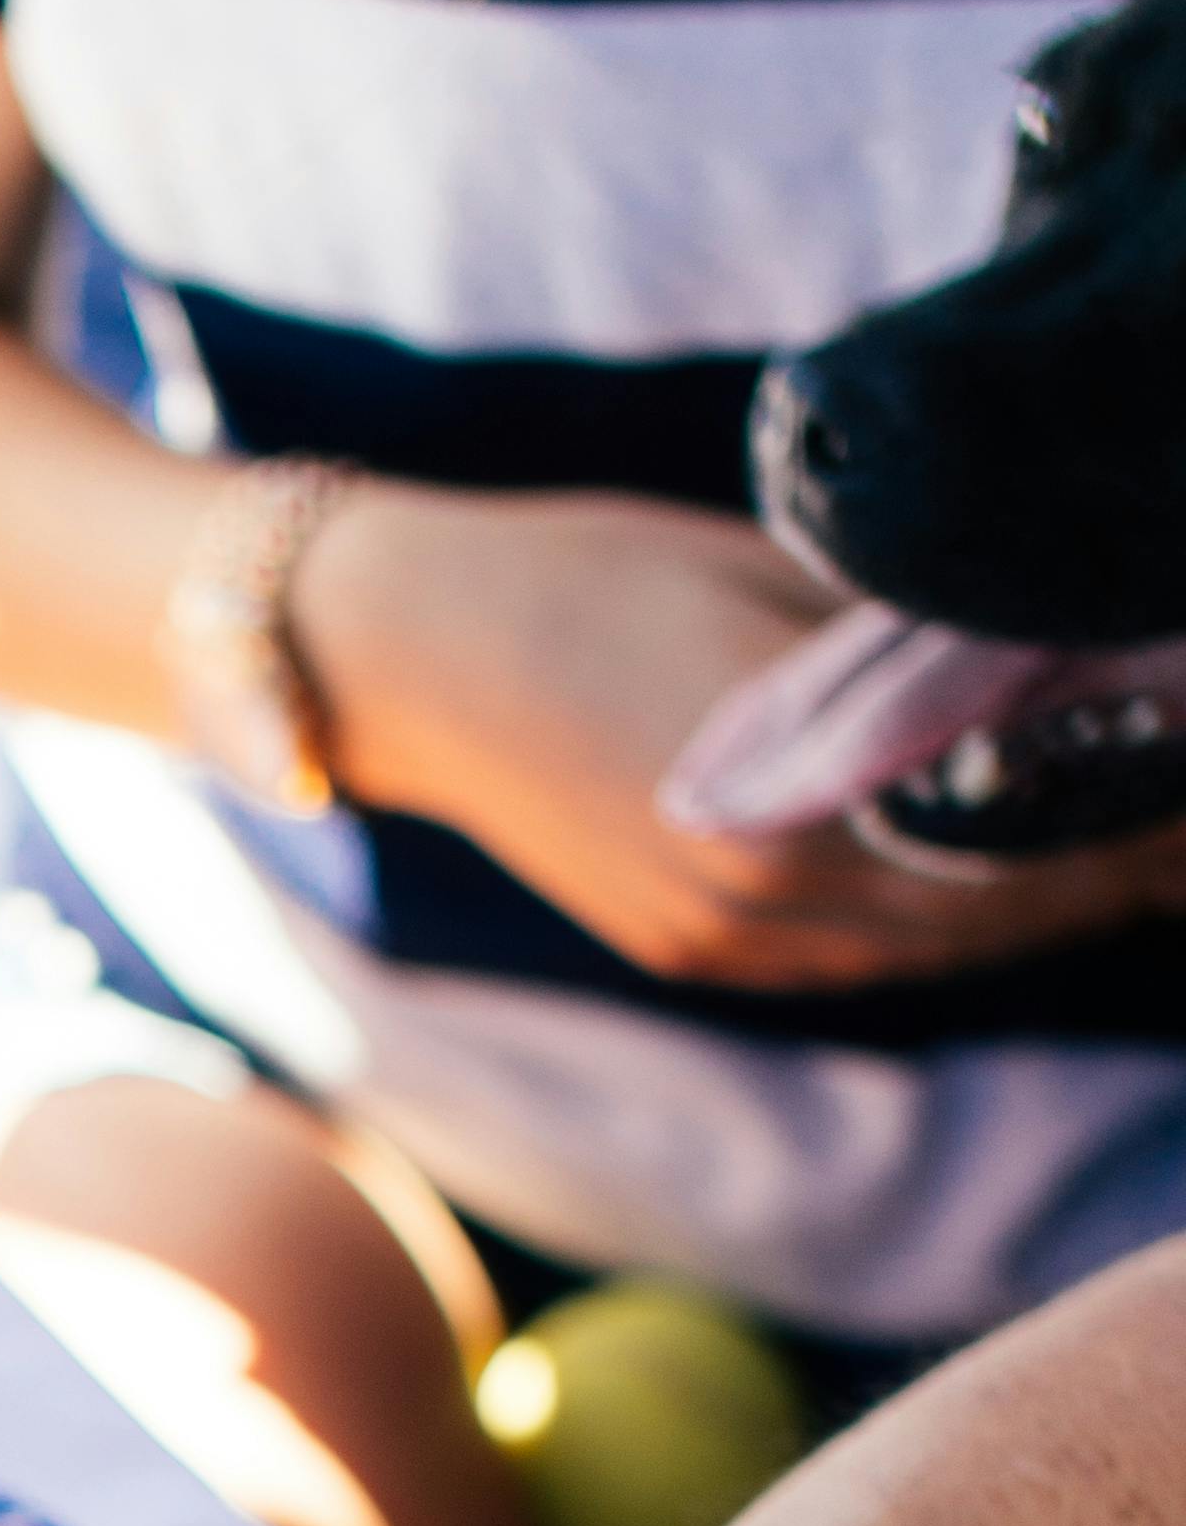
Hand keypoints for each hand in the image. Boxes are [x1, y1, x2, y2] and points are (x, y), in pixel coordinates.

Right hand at [302, 486, 1185, 995]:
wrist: (413, 657)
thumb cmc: (607, 571)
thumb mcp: (787, 584)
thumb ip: (916, 652)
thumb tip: (1057, 663)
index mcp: (804, 806)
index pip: (1029, 836)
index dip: (1140, 818)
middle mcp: (769, 902)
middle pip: (997, 913)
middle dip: (1111, 872)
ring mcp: (726, 943)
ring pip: (934, 951)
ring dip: (1036, 907)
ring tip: (1135, 856)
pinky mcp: (692, 950)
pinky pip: (859, 954)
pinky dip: (945, 921)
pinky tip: (1000, 877)